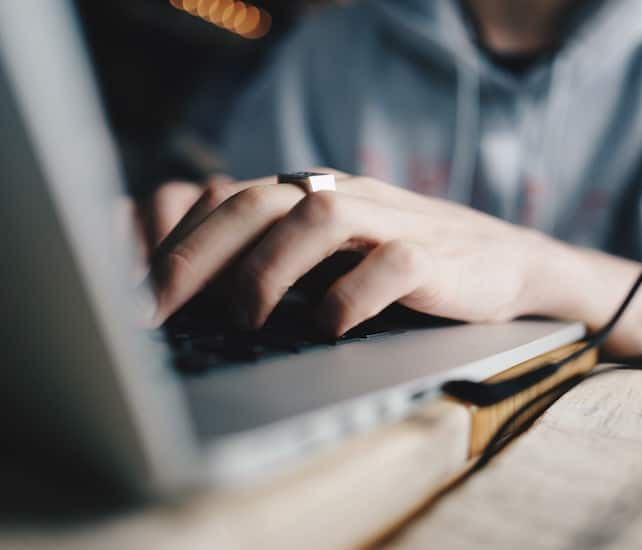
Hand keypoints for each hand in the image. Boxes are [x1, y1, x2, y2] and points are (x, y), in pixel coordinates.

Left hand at [148, 170, 548, 335]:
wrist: (503, 262)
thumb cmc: (404, 265)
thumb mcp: (334, 257)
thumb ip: (280, 262)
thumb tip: (199, 305)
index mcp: (312, 195)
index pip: (229, 202)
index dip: (177, 244)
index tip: (138, 297)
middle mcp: (344, 197)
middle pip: (259, 203)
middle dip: (199, 256)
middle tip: (159, 310)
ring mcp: (391, 220)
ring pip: (319, 219)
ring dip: (269, 269)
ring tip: (244, 319)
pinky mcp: (434, 255)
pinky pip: (390, 263)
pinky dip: (351, 295)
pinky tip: (329, 327)